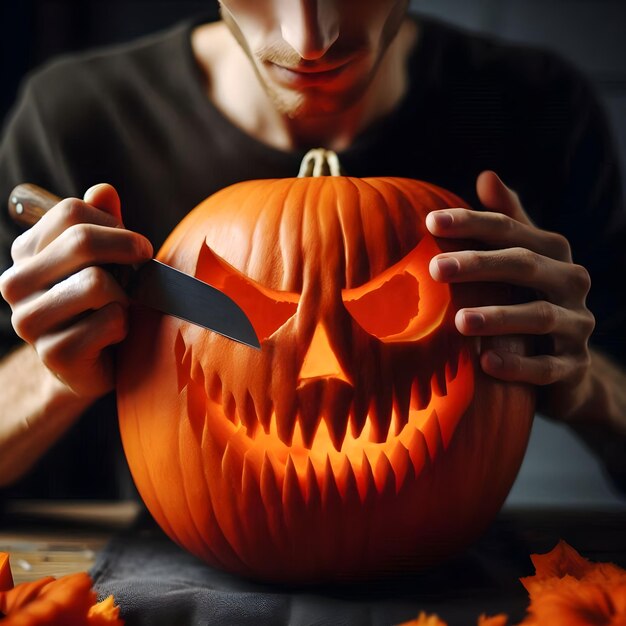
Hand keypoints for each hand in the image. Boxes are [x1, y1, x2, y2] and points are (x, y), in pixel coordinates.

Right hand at [0, 184, 152, 397]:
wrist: (97, 363)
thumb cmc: (105, 303)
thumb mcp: (107, 258)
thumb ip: (104, 223)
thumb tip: (103, 190)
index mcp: (26, 252)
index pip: (72, 212)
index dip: (117, 228)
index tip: (137, 249)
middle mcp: (15, 283)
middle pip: (82, 241)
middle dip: (126, 254)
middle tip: (138, 273)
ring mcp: (28, 321)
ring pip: (97, 283)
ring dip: (124, 297)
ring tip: (117, 309)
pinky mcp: (53, 353)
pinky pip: (110, 321)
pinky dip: (125, 326)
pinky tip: (112, 336)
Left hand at [426, 170, 594, 419]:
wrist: (567, 364)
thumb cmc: (529, 299)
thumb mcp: (520, 259)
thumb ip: (507, 222)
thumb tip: (486, 174)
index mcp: (552, 251)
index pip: (510, 229)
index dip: (471, 223)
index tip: (430, 221)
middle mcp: (571, 281)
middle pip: (524, 266)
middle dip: (479, 265)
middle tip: (434, 268)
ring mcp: (577, 324)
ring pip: (539, 316)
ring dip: (498, 317)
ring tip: (458, 322)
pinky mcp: (575, 365)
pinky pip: (548, 367)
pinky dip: (519, 365)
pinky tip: (486, 363)